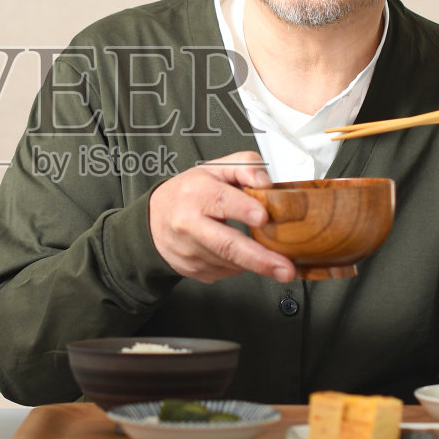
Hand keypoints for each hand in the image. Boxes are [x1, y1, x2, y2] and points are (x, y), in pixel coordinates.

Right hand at [148, 151, 296, 282]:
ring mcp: (190, 251)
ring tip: (275, 261)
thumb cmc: (188, 193)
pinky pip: (226, 271)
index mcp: (196, 194)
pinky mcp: (193, 270)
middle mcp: (189, 224)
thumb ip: (244, 167)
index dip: (243, 209)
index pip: (221, 200)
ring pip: (231, 262)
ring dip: (256, 263)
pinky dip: (240, 265)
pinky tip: (240, 255)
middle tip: (286, 269)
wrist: (153, 220)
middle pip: (226, 245)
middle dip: (260, 259)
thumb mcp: (214, 169)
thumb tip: (266, 183)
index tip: (264, 217)